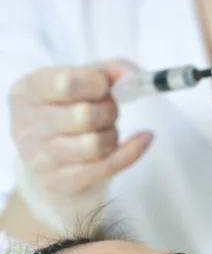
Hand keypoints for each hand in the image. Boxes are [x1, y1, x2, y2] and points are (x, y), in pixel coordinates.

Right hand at [10, 60, 152, 195]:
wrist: (51, 156)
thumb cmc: (68, 111)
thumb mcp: (81, 82)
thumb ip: (109, 71)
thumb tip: (134, 77)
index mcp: (27, 91)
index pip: (65, 83)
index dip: (95, 83)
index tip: (104, 86)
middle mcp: (27, 125)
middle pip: (84, 116)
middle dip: (108, 111)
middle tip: (109, 111)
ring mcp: (40, 158)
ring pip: (94, 145)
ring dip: (113, 134)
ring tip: (109, 130)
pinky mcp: (59, 181)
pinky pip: (105, 168)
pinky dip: (131, 152)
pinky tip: (142, 140)